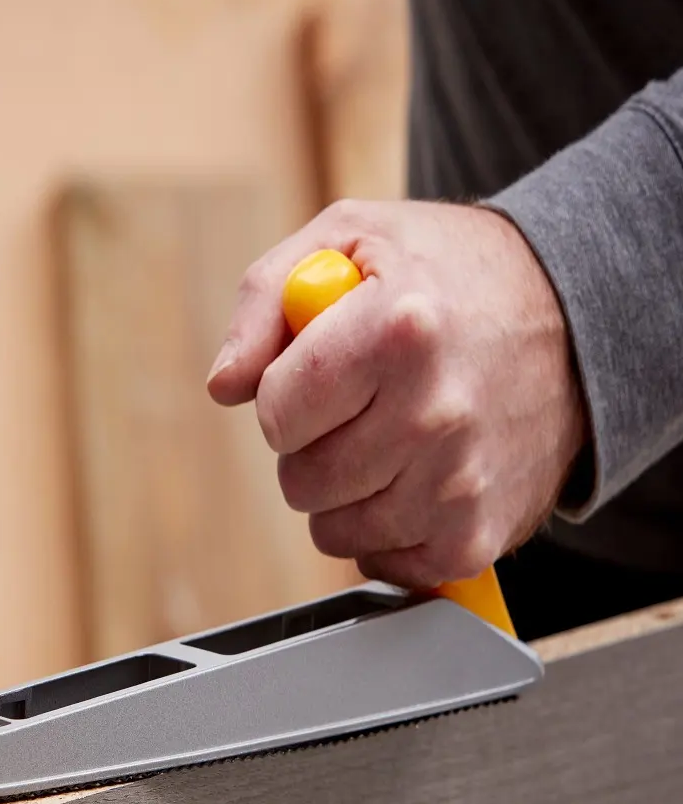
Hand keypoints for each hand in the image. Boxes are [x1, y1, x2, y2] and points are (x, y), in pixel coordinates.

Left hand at [207, 200, 587, 587]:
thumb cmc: (448, 276)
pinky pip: (383, 564)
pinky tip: (417, 479)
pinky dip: (386, 531)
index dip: (285, 395)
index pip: (277, 413)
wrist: (577, 315)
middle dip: (313, 445)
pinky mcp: (477, 537)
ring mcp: (460, 484)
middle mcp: (435, 414)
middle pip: (300, 480)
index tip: (321, 373)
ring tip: (393, 437)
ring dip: (346, 492)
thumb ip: (264, 302)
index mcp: (398, 331)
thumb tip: (227, 385)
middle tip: (361, 405)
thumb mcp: (348, 239)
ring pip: (333, 531)